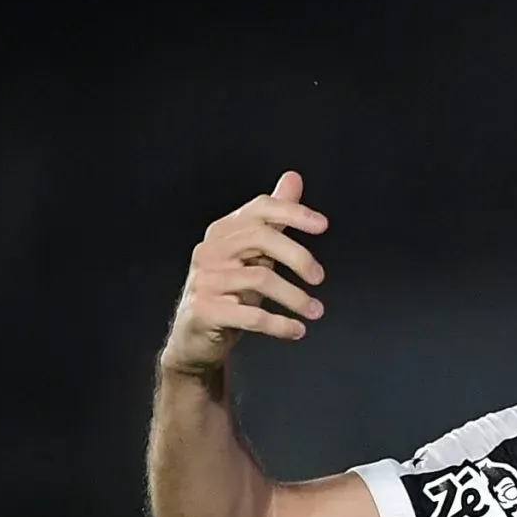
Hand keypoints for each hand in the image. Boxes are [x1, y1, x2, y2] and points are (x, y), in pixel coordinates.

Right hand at [162, 170, 329, 376]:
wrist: (193, 337)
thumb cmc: (228, 292)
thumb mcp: (252, 254)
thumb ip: (273, 218)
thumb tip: (293, 178)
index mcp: (224, 232)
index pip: (259, 210)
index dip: (292, 212)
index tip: (323, 225)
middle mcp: (211, 250)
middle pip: (260, 238)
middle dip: (297, 256)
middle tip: (319, 277)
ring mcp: (206, 281)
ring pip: (260, 278)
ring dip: (295, 297)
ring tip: (316, 311)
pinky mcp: (206, 312)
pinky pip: (251, 316)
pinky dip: (279, 324)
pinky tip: (297, 331)